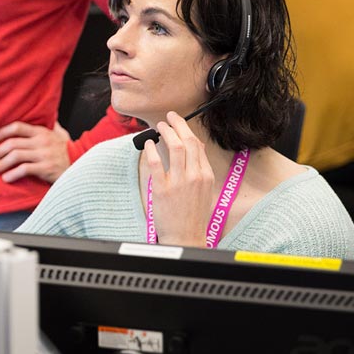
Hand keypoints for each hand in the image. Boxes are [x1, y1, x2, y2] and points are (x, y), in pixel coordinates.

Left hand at [0, 121, 71, 183]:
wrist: (83, 163)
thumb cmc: (68, 150)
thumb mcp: (60, 133)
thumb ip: (51, 124)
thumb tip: (49, 114)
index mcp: (41, 132)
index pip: (17, 127)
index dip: (1, 131)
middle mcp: (41, 141)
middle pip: (12, 143)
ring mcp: (43, 155)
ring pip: (15, 156)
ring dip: (0, 164)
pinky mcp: (46, 168)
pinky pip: (25, 170)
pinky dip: (13, 174)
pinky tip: (6, 178)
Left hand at [143, 111, 214, 245]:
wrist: (186, 236)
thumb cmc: (193, 214)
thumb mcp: (204, 190)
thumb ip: (199, 169)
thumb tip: (194, 148)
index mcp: (206, 176)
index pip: (198, 146)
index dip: (187, 130)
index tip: (179, 123)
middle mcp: (194, 177)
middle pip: (188, 142)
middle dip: (178, 125)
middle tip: (170, 117)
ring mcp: (178, 182)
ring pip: (174, 148)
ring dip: (166, 132)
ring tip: (159, 126)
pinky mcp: (162, 189)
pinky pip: (156, 162)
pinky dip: (151, 149)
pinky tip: (147, 144)